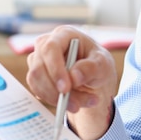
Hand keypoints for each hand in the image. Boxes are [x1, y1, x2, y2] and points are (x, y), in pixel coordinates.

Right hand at [26, 25, 118, 139]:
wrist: (94, 77)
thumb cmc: (98, 64)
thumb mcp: (103, 64)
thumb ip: (91, 68)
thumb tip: (74, 76)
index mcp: (64, 34)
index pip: (51, 48)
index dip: (55, 68)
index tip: (65, 89)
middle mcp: (47, 45)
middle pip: (39, 68)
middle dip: (56, 91)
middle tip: (75, 105)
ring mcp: (39, 60)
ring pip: (37, 82)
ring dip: (57, 98)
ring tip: (81, 104)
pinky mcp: (37, 76)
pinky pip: (38, 90)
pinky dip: (54, 101)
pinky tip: (73, 103)